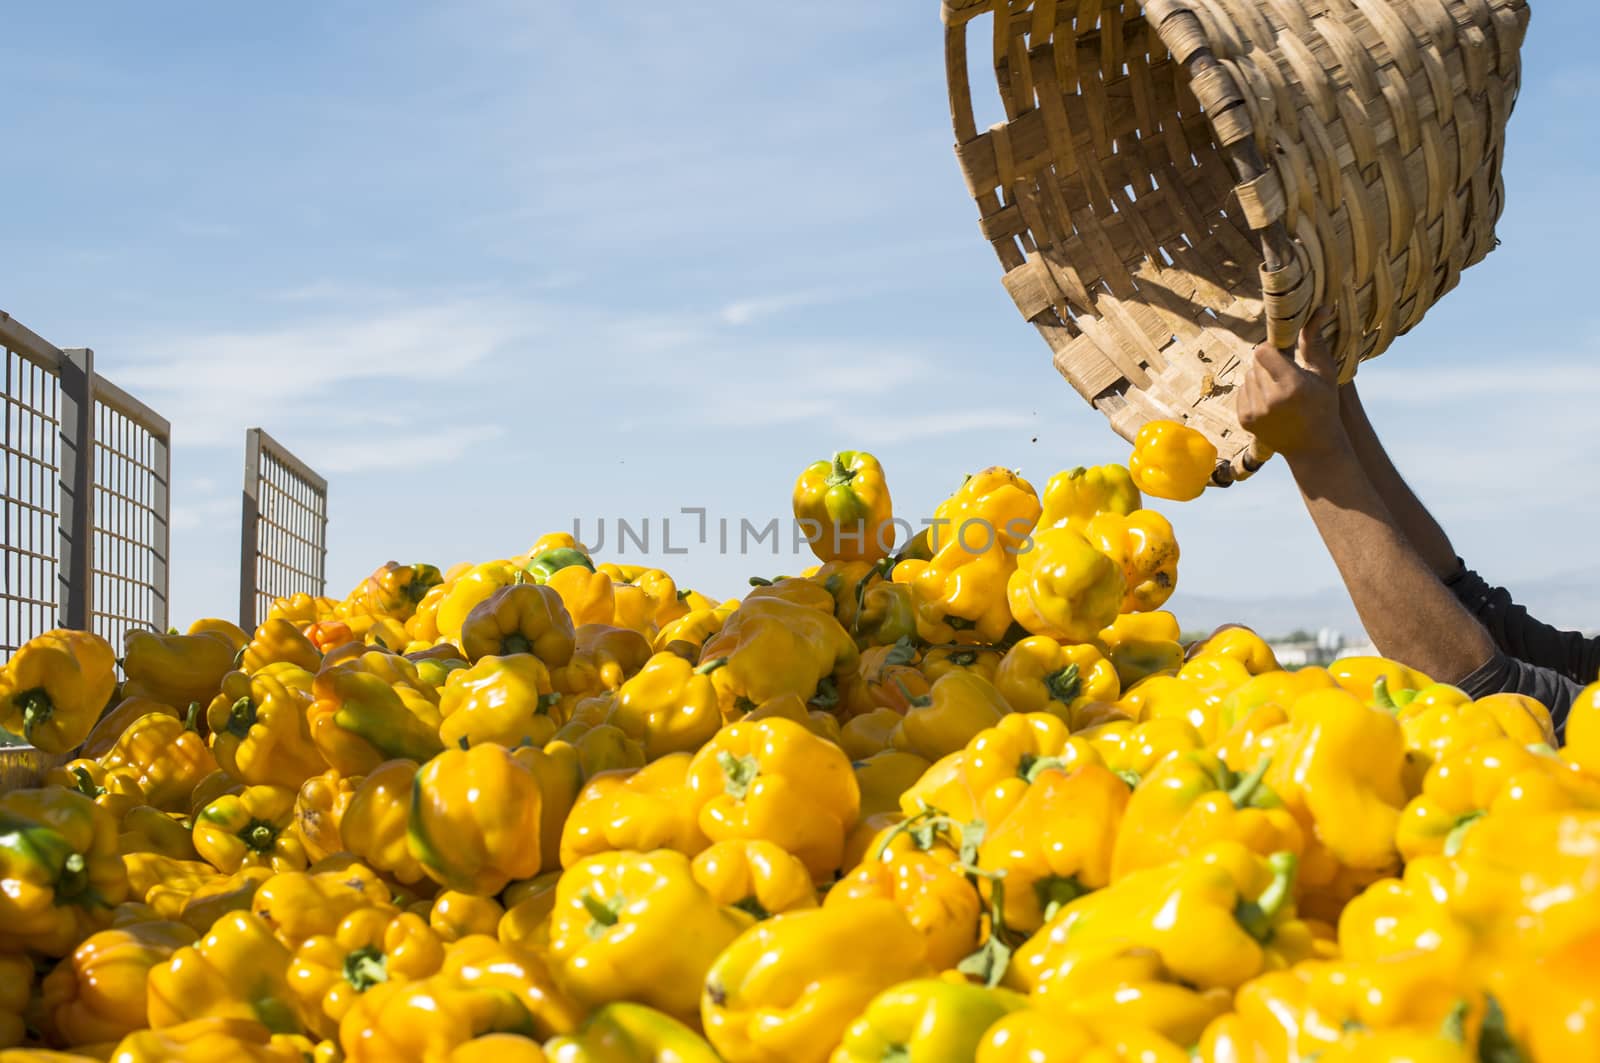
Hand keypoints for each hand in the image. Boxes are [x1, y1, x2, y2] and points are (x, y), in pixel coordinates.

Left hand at [1237, 309, 1342, 462]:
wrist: (1312, 447)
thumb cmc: (1324, 406)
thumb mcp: (1325, 374)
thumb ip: (1315, 341)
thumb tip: (1320, 308)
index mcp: (1292, 386)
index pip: (1263, 350)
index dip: (1273, 350)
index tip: (1285, 355)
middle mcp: (1270, 400)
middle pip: (1255, 362)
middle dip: (1268, 364)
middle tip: (1285, 375)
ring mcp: (1255, 412)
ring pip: (1248, 376)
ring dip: (1260, 378)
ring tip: (1279, 391)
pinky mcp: (1244, 420)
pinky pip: (1241, 391)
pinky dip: (1253, 391)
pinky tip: (1270, 402)